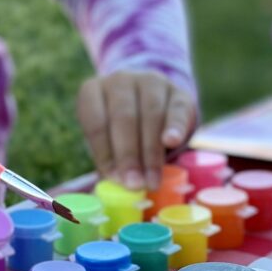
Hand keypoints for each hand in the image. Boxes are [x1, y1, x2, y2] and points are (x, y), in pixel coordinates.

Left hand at [77, 71, 196, 190]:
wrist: (151, 106)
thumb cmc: (121, 132)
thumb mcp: (108, 142)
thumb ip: (109, 162)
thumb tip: (113, 189)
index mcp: (93, 91)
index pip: (96, 122)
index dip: (104, 152)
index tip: (114, 178)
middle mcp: (120, 81)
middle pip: (123, 117)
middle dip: (128, 155)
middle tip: (133, 184)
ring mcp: (150, 81)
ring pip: (150, 115)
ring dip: (150, 152)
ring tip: (152, 181)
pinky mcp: (178, 92)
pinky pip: (177, 109)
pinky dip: (174, 126)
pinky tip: (171, 142)